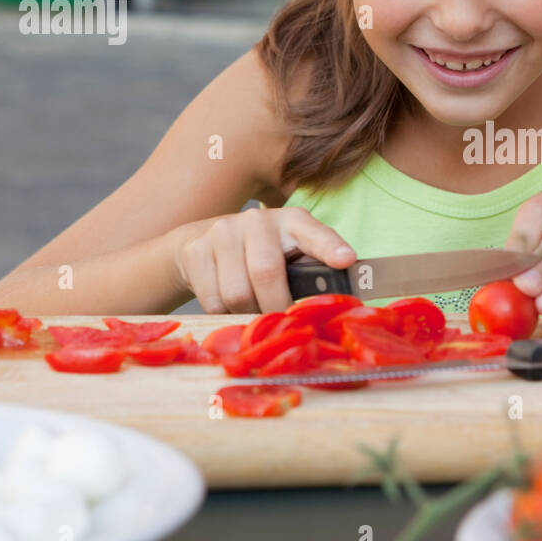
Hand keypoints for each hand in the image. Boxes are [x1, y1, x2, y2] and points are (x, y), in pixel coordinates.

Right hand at [172, 207, 354, 313]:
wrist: (202, 239)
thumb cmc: (261, 254)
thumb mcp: (291, 255)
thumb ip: (313, 272)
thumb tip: (336, 304)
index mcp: (293, 222)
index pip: (315, 233)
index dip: (330, 247)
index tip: (346, 260)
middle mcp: (258, 221)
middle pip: (266, 273)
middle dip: (275, 306)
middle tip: (279, 320)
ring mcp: (223, 232)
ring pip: (237, 294)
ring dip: (247, 313)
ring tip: (252, 307)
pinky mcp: (195, 250)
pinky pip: (213, 301)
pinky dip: (224, 313)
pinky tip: (229, 302)